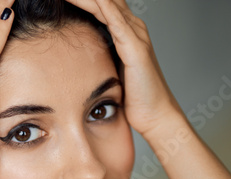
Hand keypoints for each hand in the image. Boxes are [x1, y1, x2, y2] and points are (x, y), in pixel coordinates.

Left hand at [65, 0, 183, 136]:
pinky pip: (116, 22)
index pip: (102, 4)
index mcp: (125, 31)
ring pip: (108, 4)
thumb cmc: (133, 96)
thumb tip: (76, 54)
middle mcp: (133, 28)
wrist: (154, 115)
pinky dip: (103, 8)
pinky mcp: (135, 48)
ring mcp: (136, 36)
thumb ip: (98, 55)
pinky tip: (91, 0)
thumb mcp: (110, 68)